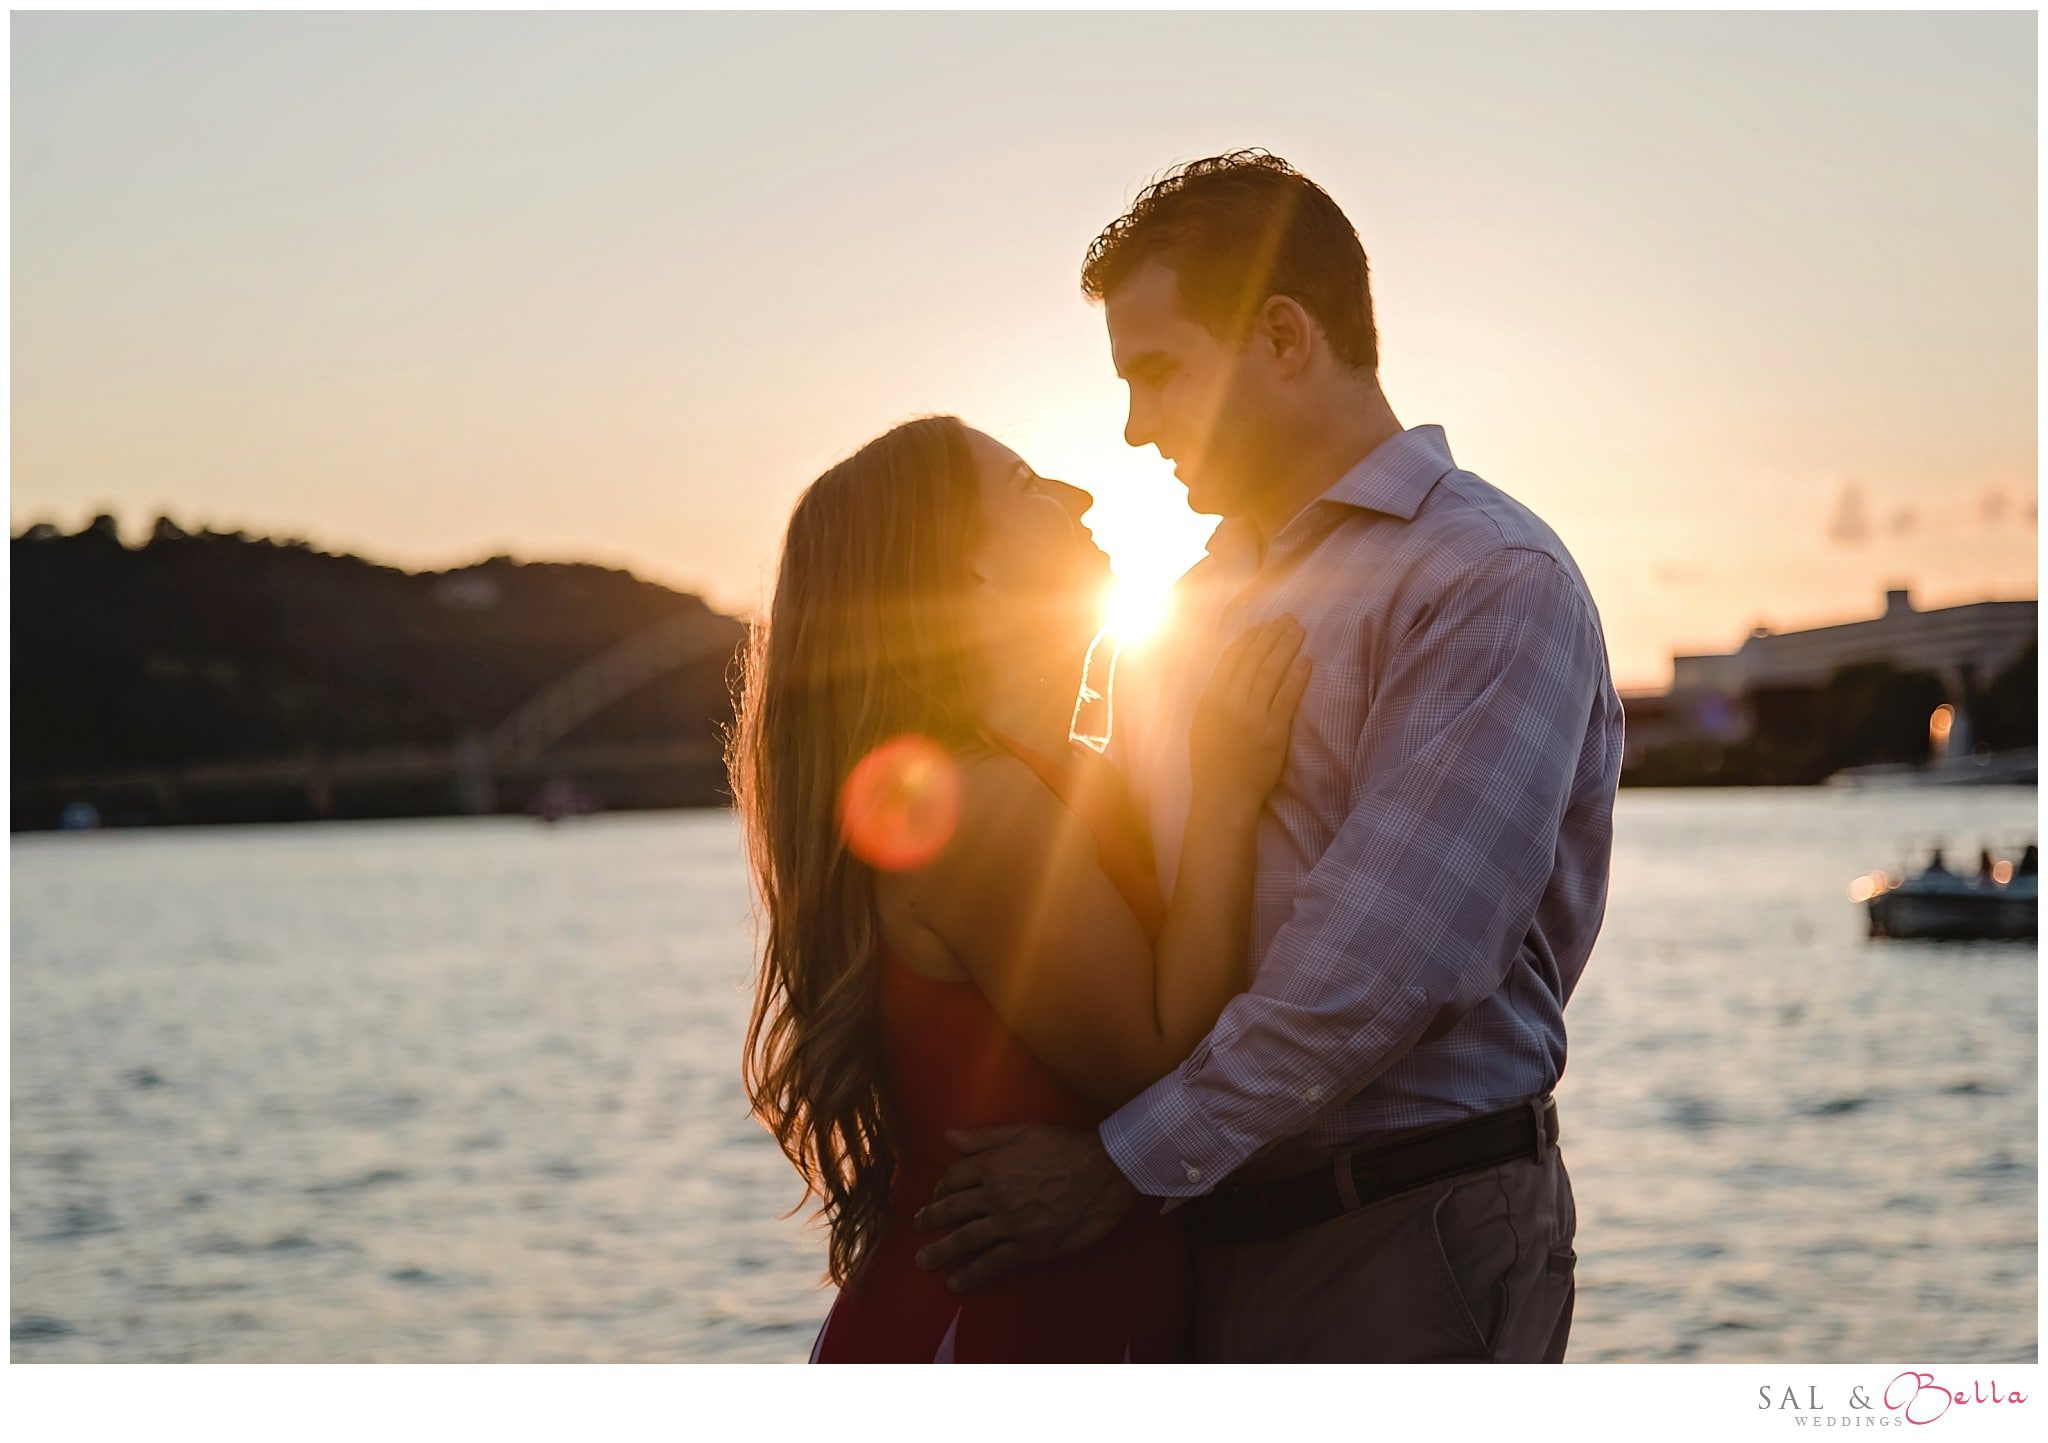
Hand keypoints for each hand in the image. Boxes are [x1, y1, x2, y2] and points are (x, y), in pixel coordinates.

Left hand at [910, 1124, 1138, 1291]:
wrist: (1104, 1174)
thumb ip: (983, 1137)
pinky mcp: (1027, 1247)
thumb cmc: (1067, 1147)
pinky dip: (971, 1275)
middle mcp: (994, 1195)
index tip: (936, 1196)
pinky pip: (992, 1264)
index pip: (954, 1178)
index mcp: (992, 1164)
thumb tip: (947, 1136)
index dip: (941, 1188)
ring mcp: (1010, 1223)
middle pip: (952, 1210)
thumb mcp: (1023, 1132)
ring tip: (923, 1261)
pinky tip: (955, 1284)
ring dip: (940, 1252)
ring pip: (965, 1239)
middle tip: (918, 1226)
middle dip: (931, 1219)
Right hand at [1189, 615, 1310, 811]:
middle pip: (1254, 659)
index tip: (1263, 624)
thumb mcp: (1202, 724)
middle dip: (1272, 634)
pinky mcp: (1273, 732)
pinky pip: (1287, 697)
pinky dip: (1297, 676)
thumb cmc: (1212, 764)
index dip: (1249, 637)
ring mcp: (1252, 717)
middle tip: (1287, 618)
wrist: (1223, 798)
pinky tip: (1306, 661)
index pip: (1231, 658)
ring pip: (1271, 672)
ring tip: (1298, 631)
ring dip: (1286, 647)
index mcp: (1210, 699)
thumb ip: (1214, 697)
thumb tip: (1230, 671)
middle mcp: (1229, 703)